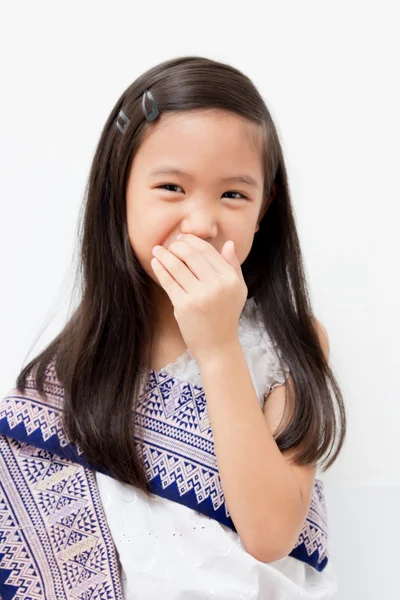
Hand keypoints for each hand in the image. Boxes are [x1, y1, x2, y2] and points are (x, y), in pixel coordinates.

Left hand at [151, 234, 247, 364]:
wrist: (217, 346)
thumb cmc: (226, 316)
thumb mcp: (237, 290)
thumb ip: (233, 266)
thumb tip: (228, 243)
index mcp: (230, 279)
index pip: (208, 251)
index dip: (192, 241)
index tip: (182, 238)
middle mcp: (217, 285)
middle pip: (191, 255)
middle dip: (176, 245)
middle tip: (169, 244)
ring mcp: (200, 296)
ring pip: (177, 266)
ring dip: (164, 255)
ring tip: (157, 250)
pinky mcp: (184, 306)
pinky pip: (169, 281)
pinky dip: (160, 269)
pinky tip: (155, 263)